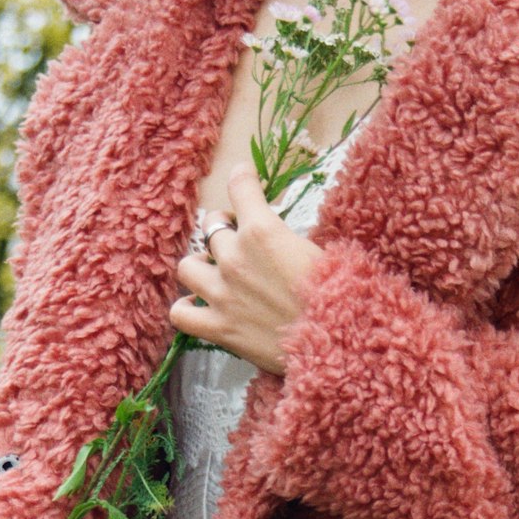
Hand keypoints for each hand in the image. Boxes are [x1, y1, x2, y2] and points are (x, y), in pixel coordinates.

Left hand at [169, 163, 324, 375]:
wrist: (336, 342)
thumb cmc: (338, 295)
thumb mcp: (317, 251)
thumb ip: (288, 238)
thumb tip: (280, 237)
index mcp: (263, 231)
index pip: (240, 187)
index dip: (242, 178)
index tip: (243, 176)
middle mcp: (235, 257)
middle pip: (211, 226)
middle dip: (223, 228)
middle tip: (236, 239)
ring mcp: (221, 293)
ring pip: (188, 267)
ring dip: (200, 266)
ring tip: (214, 274)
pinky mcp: (218, 328)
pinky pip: (180, 314)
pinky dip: (185, 309)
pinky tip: (197, 308)